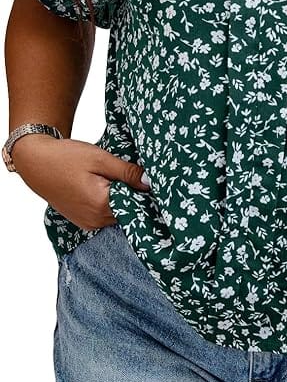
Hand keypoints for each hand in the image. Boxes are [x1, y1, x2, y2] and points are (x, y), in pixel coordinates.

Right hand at [11, 134, 150, 230]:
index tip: (153, 181)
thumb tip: (150, 182)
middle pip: (129, 211)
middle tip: (135, 176)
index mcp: (102, 205)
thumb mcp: (100, 159)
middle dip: (135, 195)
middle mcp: (96, 220)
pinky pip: (106, 216)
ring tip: (117, 180)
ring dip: (123, 199)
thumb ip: (127, 172)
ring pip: (118, 214)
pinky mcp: (84, 222)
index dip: (146, 192)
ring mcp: (89, 223)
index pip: (138, 204)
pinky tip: (107, 188)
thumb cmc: (66, 158)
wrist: (36, 163)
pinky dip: (111, 204)